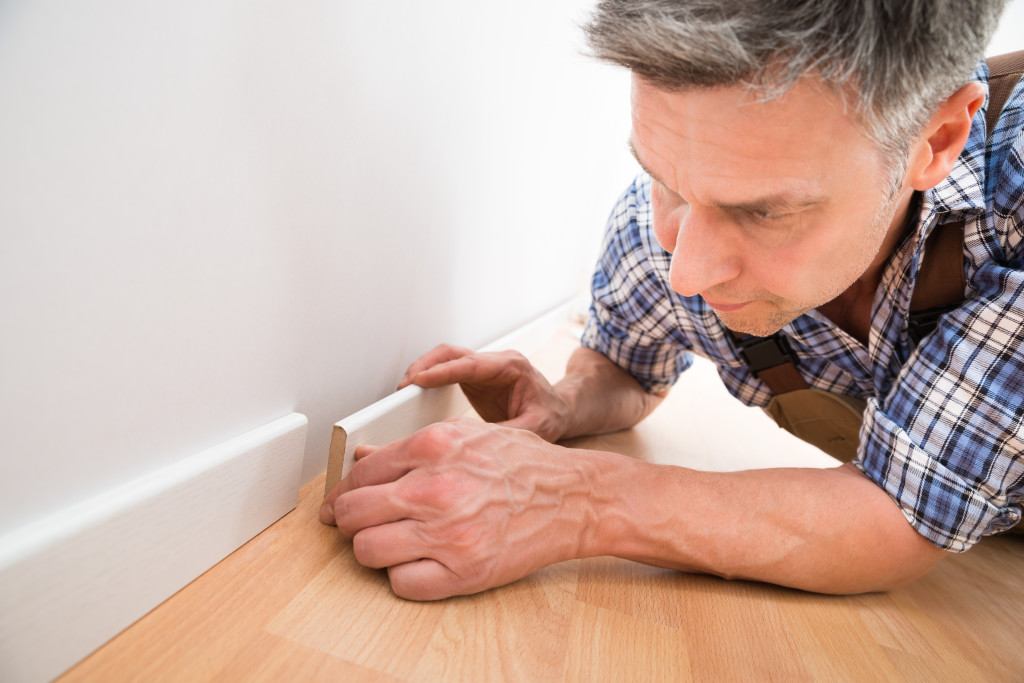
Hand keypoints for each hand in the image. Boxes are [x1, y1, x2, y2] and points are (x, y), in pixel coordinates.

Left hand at [319, 417, 601, 599]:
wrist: (573, 496)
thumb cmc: (523, 464)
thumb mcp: (465, 436)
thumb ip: (410, 447)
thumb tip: (363, 459)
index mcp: (432, 447)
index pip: (359, 475)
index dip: (346, 493)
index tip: (345, 503)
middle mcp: (435, 488)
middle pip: (353, 514)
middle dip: (353, 521)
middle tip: (364, 524)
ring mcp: (448, 533)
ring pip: (367, 551)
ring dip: (374, 551)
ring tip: (393, 544)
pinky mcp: (464, 572)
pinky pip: (401, 584)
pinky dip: (403, 576)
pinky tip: (419, 563)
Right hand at [397, 344, 571, 441]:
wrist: (560, 410)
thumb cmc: (552, 415)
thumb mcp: (536, 428)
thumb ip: (505, 432)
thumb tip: (470, 439)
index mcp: (512, 367)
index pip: (471, 364)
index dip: (442, 371)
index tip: (419, 379)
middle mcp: (496, 362)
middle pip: (454, 354)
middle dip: (426, 365)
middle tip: (405, 385)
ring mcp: (485, 368)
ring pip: (448, 359)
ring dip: (425, 369)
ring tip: (406, 389)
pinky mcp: (476, 379)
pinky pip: (449, 371)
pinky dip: (431, 378)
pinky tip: (419, 391)